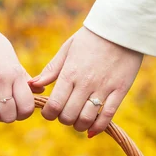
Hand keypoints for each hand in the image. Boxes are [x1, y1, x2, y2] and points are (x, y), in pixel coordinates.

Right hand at [0, 24, 43, 128]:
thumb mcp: (11, 58)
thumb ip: (24, 77)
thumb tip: (40, 91)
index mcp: (14, 73)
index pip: (26, 106)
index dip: (23, 114)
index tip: (17, 111)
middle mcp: (0, 80)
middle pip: (9, 115)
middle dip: (7, 118)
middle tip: (2, 111)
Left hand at [28, 27, 142, 136]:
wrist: (122, 27)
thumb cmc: (91, 38)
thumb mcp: (67, 49)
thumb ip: (51, 70)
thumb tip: (33, 84)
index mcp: (70, 73)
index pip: (54, 105)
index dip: (49, 114)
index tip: (50, 112)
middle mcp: (85, 83)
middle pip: (68, 115)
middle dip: (64, 119)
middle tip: (66, 114)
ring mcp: (103, 88)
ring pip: (86, 119)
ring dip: (79, 125)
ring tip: (79, 120)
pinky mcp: (119, 90)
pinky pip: (107, 116)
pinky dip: (98, 127)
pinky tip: (92, 129)